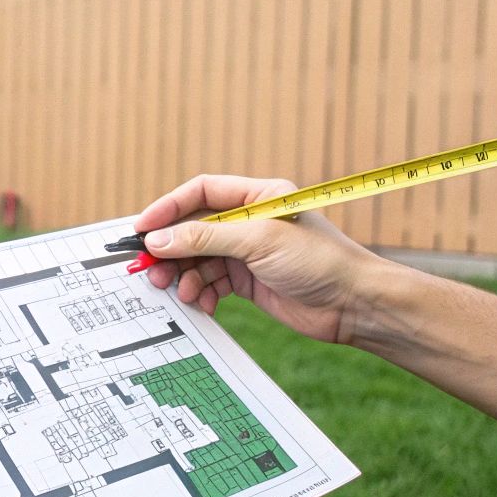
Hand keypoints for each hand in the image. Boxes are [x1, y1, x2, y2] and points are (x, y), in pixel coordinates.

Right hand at [135, 174, 390, 343]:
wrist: (354, 304)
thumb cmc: (319, 261)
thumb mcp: (257, 241)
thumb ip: (204, 238)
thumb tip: (158, 239)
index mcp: (256, 196)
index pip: (200, 192)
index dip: (168, 208)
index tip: (142, 228)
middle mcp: (249, 221)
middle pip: (193, 228)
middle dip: (171, 249)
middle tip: (150, 268)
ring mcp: (248, 252)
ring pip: (199, 259)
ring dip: (184, 275)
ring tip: (179, 291)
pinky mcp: (249, 280)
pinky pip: (212, 282)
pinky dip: (202, 292)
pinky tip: (203, 303)